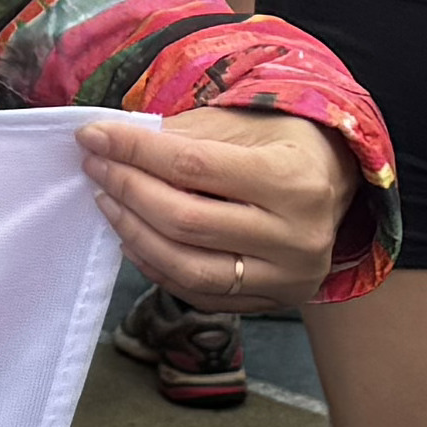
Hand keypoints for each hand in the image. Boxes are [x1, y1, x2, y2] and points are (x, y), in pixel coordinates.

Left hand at [73, 107, 353, 314]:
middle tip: (95, 167)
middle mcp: (297, 236)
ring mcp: (288, 278)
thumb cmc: (279, 145)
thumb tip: (110, 144)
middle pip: (186, 220)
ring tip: (107, 202)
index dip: (135, 152)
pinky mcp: (273, 303)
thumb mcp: (240, 124)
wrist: (333, 185)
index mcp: (293, 179)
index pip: (194, 165)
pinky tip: (133, 237)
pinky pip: (198, 293)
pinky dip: (155, 266)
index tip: (93, 137)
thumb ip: (180, 136)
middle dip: (128, 190)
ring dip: (133, 233)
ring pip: (188, 267)